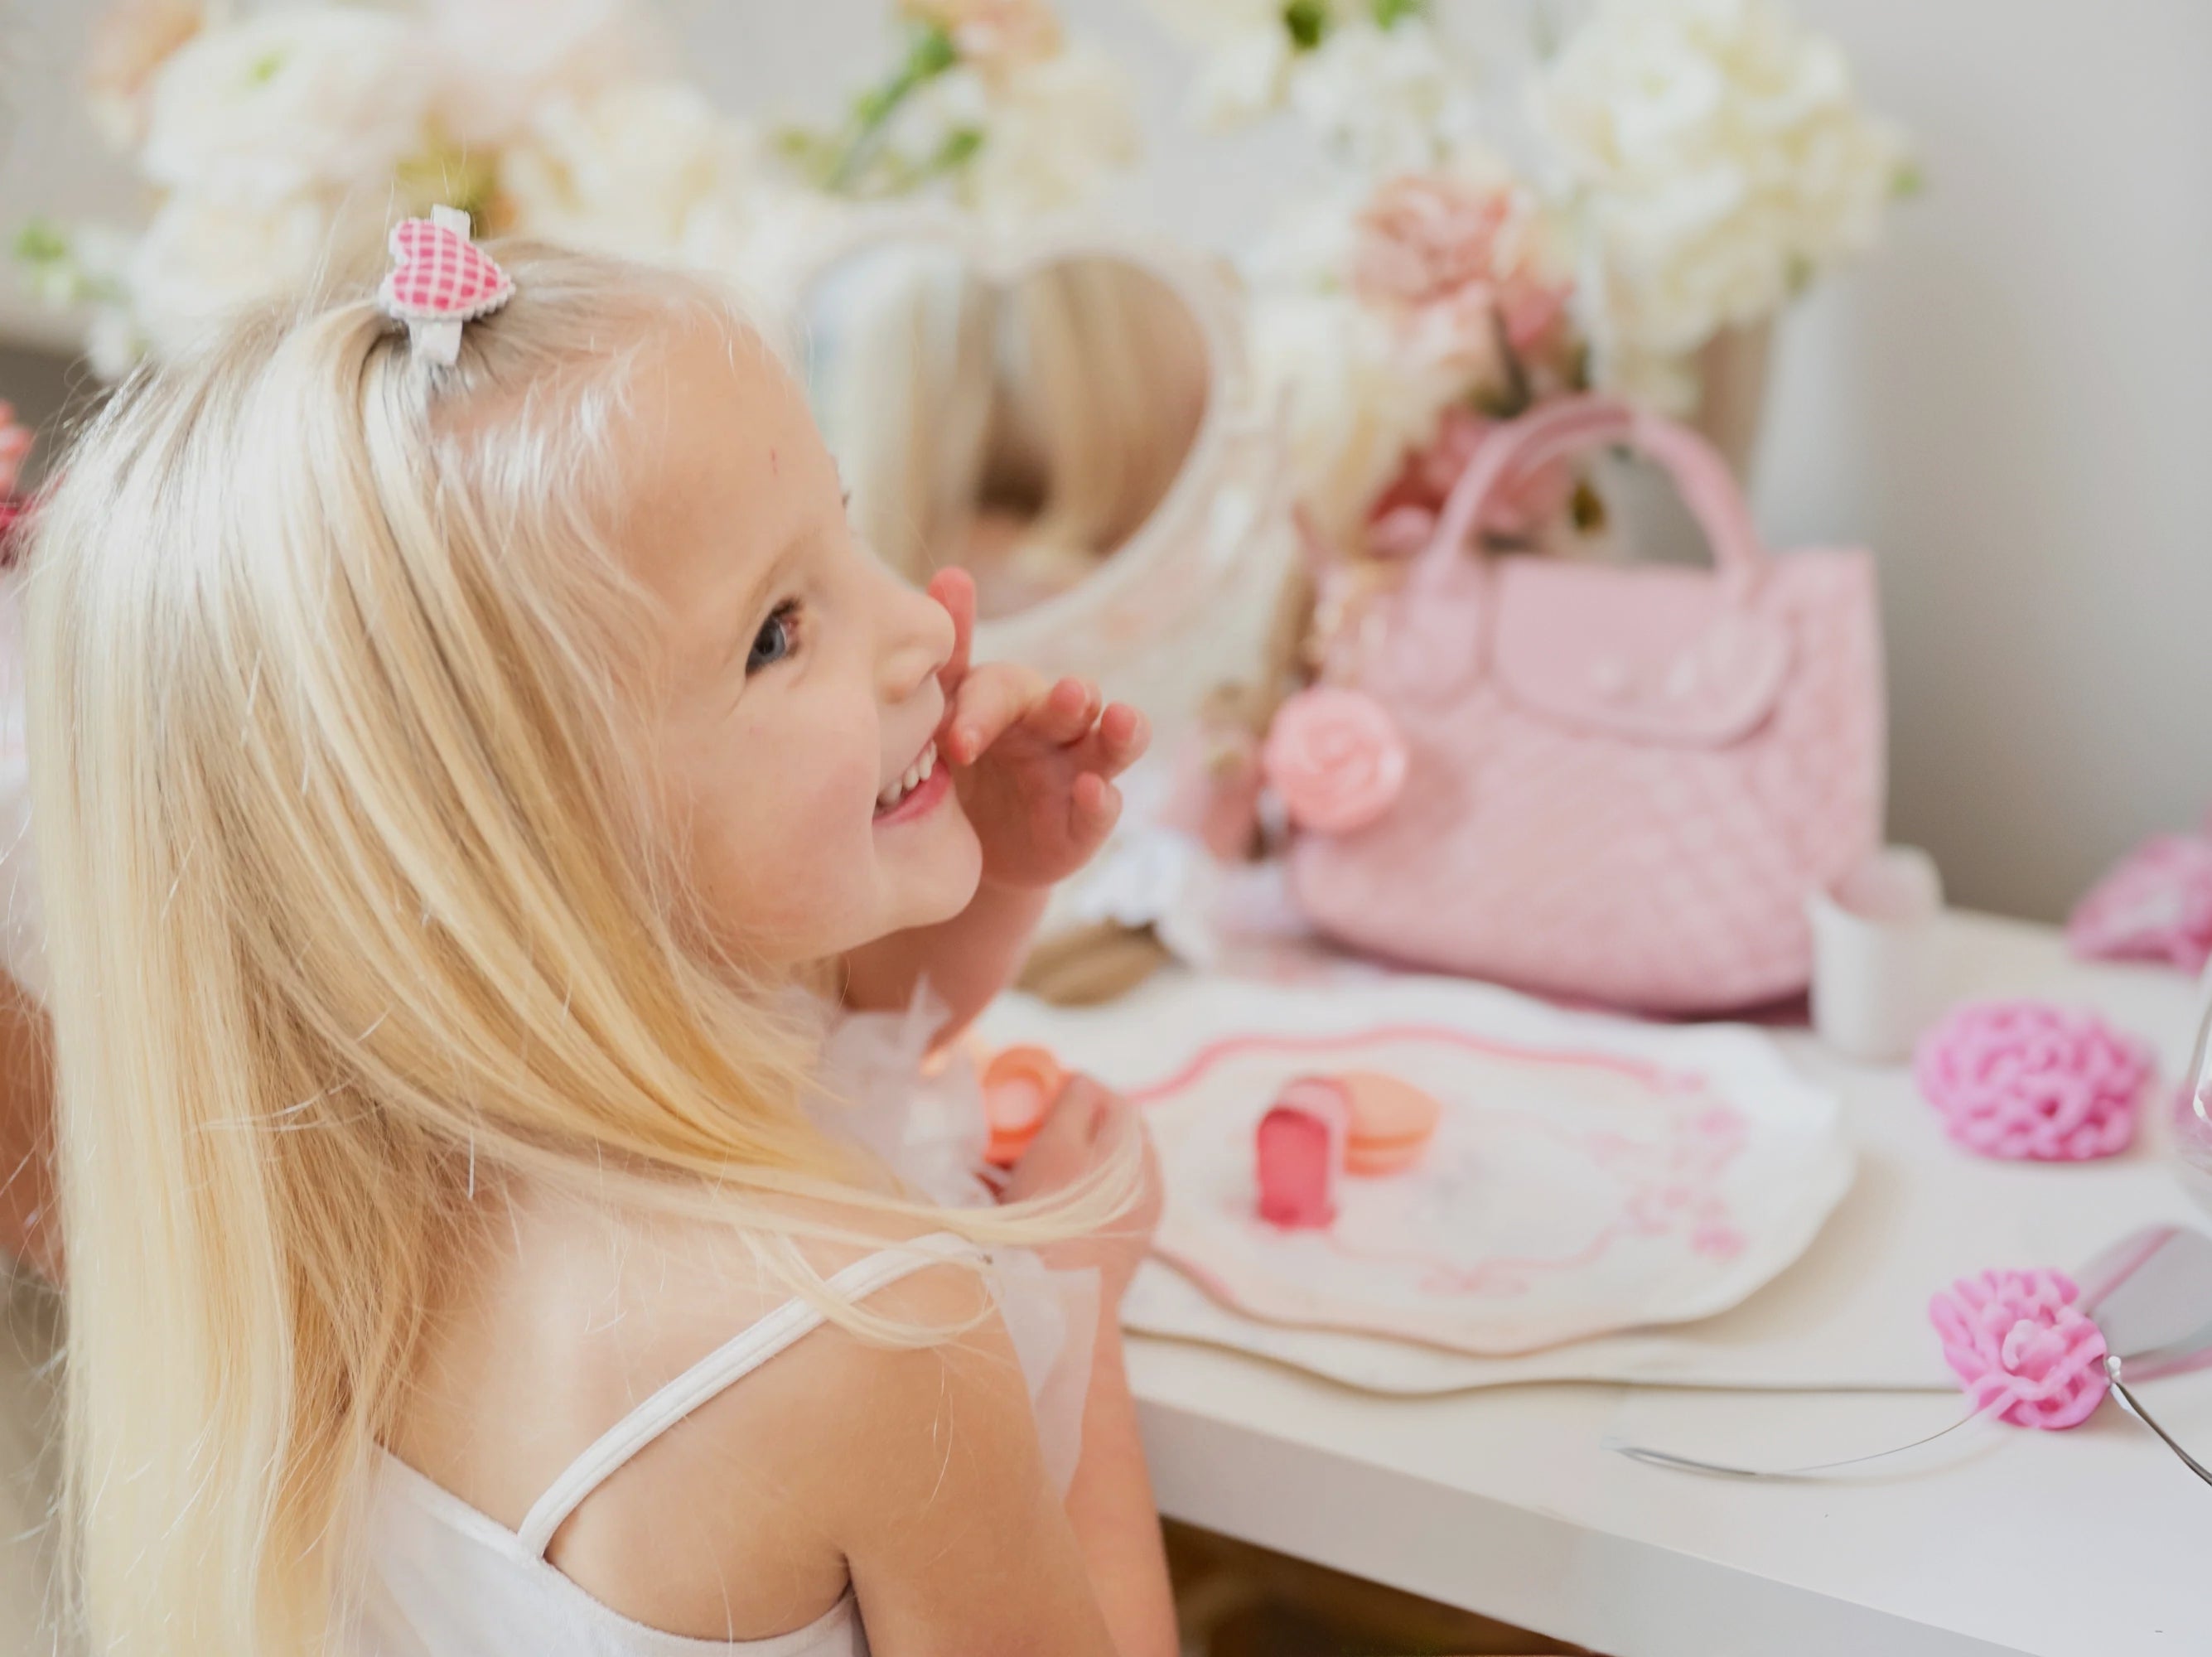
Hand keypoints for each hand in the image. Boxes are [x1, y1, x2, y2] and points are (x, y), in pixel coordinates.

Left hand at [930, 569, 1148, 890]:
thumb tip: (951, 574)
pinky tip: (1096, 792)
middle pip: (1069, 703)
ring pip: (1110, 743)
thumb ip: (941, 666)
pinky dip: (1102, 800)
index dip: (980, 711)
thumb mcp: (930, 725)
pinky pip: (1103, 808)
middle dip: (1071, 698)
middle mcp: (1049, 728)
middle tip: (1070, 694)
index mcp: (1005, 701)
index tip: (955, 744)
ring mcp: (1075, 773)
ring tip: (1123, 721)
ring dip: (1121, 731)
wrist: (953, 854)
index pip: (999, 689)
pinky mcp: (1085, 823)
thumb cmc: (942, 776)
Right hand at [998, 1075, 1161, 1310]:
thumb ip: (1074, 1104)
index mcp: (1138, 1152)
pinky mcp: (1112, 1248)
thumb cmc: (1056, 1219)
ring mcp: (1131, 1220)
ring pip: (1087, 1175)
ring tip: (1003, 1168)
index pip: (1111, 1101)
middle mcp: (1144, 1184)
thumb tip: (1082, 1082)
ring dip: (1046, 1164)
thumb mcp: (1059, 1145)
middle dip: (1055, 1129)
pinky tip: (1012, 1202)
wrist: (1059, 1305)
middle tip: (1016, 1132)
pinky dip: (1050, 1197)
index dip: (1071, 1091)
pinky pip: (1080, 1208)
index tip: (1035, 1096)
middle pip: (1099, 1139)